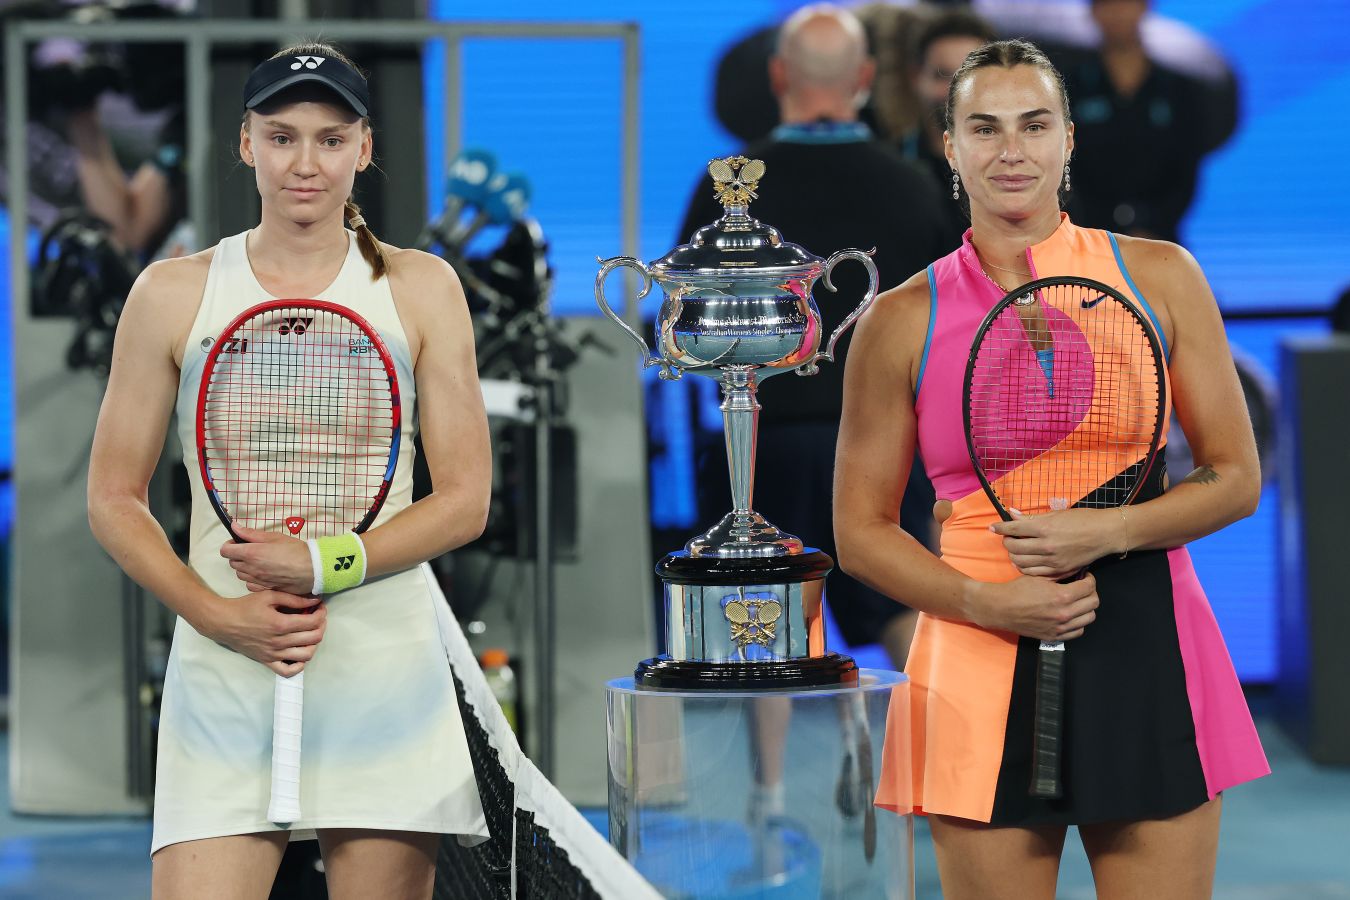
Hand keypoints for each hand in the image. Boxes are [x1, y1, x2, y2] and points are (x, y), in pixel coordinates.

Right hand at [198, 590, 326, 676]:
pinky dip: (299, 665)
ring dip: (314, 644)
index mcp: (280, 624)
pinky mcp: (267, 661)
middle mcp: (279, 642)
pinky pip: (288, 671)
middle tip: (318, 618)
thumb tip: (316, 600)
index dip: (322, 613)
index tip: (320, 607)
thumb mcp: (269, 596)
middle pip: (313, 638)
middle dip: (321, 626)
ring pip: (306, 655)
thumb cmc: (246, 606)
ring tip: (310, 633)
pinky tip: (300, 653)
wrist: (224, 622)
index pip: (313, 622)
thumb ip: (294, 598)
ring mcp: (273, 654)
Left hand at [220, 526, 314, 595]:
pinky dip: (252, 579)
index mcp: (251, 553)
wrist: (312, 569)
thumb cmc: (296, 550)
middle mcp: (251, 568)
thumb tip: (235, 527)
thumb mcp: (274, 536)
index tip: (238, 543)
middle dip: (238, 555)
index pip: (225, 551)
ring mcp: (257, 580)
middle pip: (232, 562)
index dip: (230, 545)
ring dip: (244, 568)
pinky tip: (262, 574)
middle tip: (251, 550)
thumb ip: (251, 533)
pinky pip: (249, 585)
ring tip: (257, 562)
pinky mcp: (264, 588)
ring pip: (240, 574)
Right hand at [968, 573, 1099, 642]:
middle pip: (1094, 603)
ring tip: (1078, 601)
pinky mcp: (1055, 636)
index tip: (1084, 577)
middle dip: (1090, 592)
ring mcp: (1060, 627)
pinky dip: (1079, 622)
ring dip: (1087, 608)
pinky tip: (1071, 614)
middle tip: (1082, 588)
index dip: (1089, 579)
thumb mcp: (1040, 577)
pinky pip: (1078, 630)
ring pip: (1089, 618)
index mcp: (1061, 596)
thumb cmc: (1018, 590)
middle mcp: (1064, 613)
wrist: (1001, 608)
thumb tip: (1077, 572)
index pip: (1090, 587)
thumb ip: (1061, 575)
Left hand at [990, 508, 1121, 578]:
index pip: (1013, 528)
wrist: (1105, 534)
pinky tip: (1026, 561)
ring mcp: (1053, 561)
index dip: (1000, 527)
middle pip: (1013, 547)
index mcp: (1044, 528)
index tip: (993, 527)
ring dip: (1014, 556)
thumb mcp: (1056, 514)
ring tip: (1016, 550)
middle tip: (1009, 538)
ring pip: (1020, 562)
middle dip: (1006, 542)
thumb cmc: (1082, 520)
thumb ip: (1032, 518)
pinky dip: (1025, 567)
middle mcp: (1046, 546)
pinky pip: (1033, 573)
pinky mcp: (1059, 571)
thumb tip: (1011, 513)